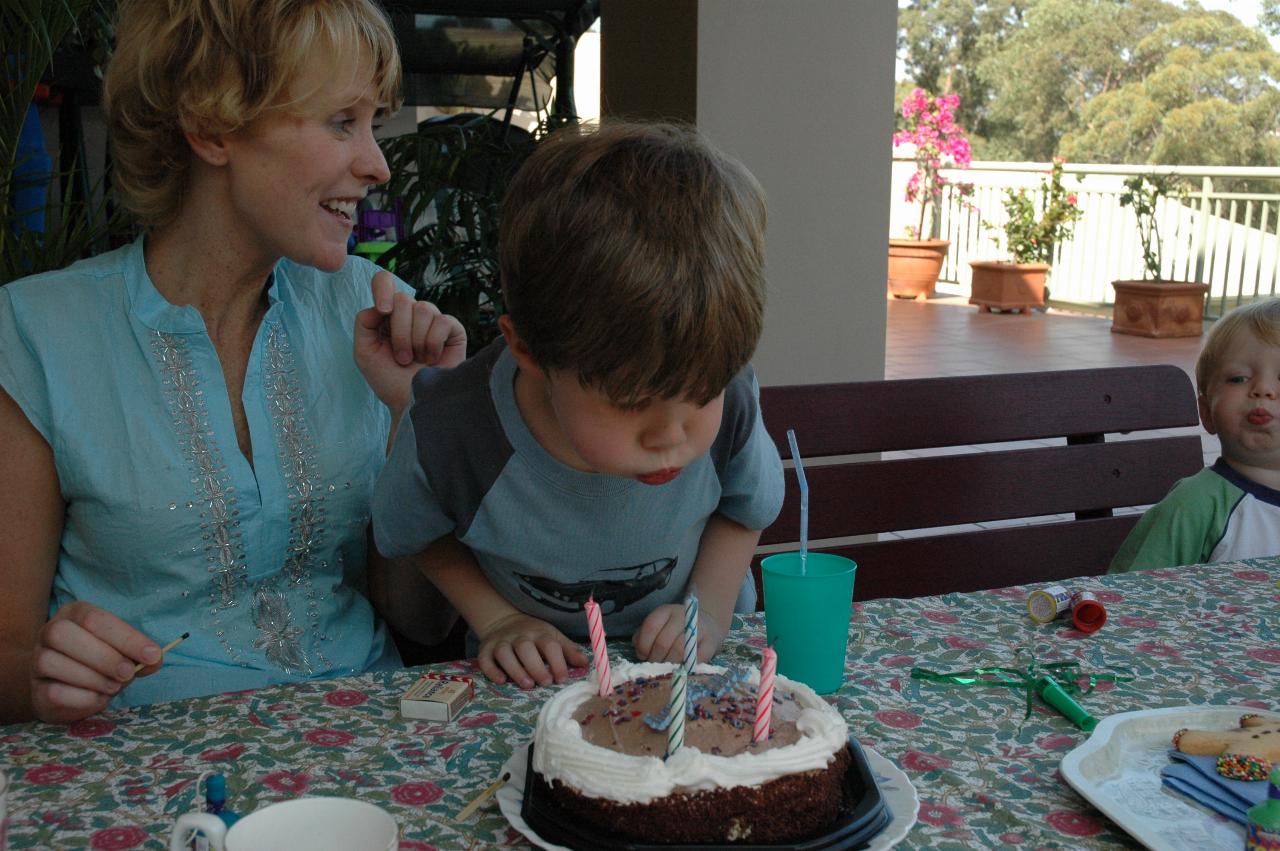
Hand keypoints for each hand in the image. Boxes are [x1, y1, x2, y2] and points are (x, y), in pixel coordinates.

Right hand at [28, 602, 161, 722]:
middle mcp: (50, 632)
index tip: (152, 655)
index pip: (95, 618)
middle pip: (63, 634)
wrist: (69, 687)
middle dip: (103, 657)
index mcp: (75, 613)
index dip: (125, 637)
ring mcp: (37, 661)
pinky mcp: (36, 690)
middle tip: (127, 673)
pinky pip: (53, 692)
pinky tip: (97, 698)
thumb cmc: (102, 662)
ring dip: (92, 678)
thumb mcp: (124, 651)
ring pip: (51, 662)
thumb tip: (154, 658)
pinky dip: (82, 698)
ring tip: (113, 686)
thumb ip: (141, 653)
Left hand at [354, 271, 466, 414]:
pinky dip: (433, 343)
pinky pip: (443, 321)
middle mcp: (411, 314)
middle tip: (402, 358)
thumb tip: (384, 304)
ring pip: (424, 309)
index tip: (383, 310)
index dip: (383, 288)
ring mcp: (433, 321)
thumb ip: (365, 322)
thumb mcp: (364, 352)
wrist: (412, 404)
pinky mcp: (453, 330)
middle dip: (399, 333)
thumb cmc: (388, 381)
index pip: (384, 281)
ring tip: (417, 360)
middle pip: (403, 299)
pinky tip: (433, 359)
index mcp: (388, 315)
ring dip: (416, 341)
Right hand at [476, 612, 587, 689]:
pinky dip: (491, 670)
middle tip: (545, 683)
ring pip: (505, 653)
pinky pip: (485, 659)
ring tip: (527, 684)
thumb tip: (585, 664)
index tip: (562, 679)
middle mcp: (520, 636)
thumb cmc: (534, 635)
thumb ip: (569, 651)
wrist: (504, 621)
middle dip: (536, 666)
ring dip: (515, 669)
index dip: (557, 662)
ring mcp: (501, 642)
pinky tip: (501, 681)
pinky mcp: (485, 649)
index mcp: (540, 633)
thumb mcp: (553, 637)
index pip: (550, 645)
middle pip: (526, 648)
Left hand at [632, 605, 728, 664]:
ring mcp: (699, 628)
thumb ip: (645, 636)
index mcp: (666, 611)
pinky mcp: (711, 642)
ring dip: (669, 664)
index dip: (643, 644)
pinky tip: (682, 668)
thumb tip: (640, 651)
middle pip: (663, 641)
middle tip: (654, 666)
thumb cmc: (676, 629)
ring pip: (679, 651)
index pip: (651, 626)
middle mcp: (683, 616)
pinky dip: (687, 667)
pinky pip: (696, 659)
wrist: (708, 624)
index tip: (642, 655)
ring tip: (666, 669)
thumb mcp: (659, 625)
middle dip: (655, 658)